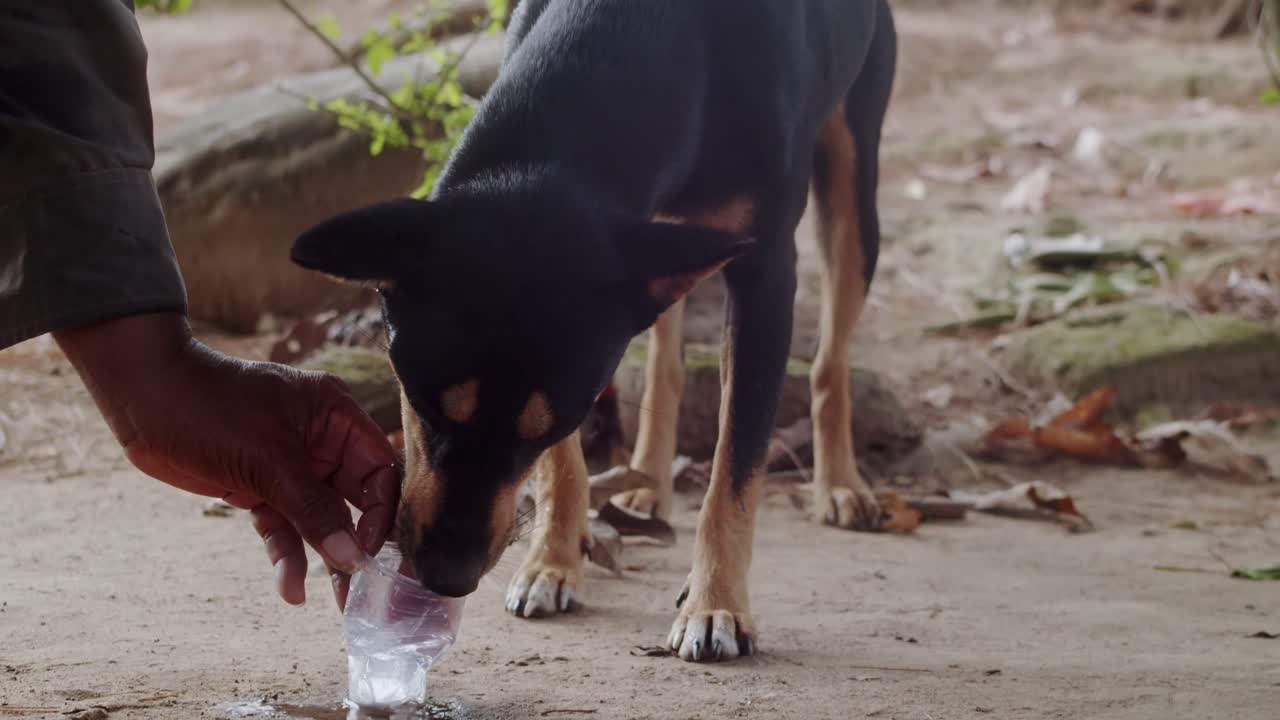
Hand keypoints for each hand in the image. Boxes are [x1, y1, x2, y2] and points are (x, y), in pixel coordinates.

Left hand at [53, 312, 399, 610]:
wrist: (142, 399)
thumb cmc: (210, 407)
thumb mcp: (268, 459)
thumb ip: (313, 509)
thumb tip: (349, 555)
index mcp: (334, 416)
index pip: (378, 467)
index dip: (380, 509)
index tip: (367, 548)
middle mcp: (319, 442)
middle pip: (353, 499)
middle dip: (355, 542)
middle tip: (363, 587)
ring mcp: (289, 467)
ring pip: (318, 520)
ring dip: (323, 558)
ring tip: (337, 602)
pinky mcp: (259, 488)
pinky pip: (283, 526)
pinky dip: (286, 555)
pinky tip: (289, 589)